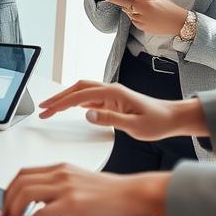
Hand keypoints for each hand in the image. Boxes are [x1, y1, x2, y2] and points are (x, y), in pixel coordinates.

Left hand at [0, 165, 168, 215]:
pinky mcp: (71, 204)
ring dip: (12, 212)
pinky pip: (38, 214)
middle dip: (6, 202)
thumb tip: (44, 207)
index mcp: (61, 168)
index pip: (24, 173)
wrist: (136, 195)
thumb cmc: (114, 193)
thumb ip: (61, 191)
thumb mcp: (81, 184)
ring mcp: (65, 188)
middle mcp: (60, 174)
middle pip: (19, 183)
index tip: (6, 203)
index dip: (9, 189)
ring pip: (24, 194)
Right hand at [38, 79, 207, 140]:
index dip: (61, 103)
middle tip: (42, 108)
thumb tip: (87, 114)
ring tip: (50, 109)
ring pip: (81, 92)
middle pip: (77, 89)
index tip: (47, 109)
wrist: (172, 118)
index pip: (80, 96)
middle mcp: (110, 90)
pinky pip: (89, 98)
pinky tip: (69, 108)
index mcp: (114, 93)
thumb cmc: (157, 122)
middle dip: (58, 98)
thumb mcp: (134, 126)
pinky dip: (75, 102)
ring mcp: (111, 95)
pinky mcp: (113, 101)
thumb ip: (109, 119)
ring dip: (65, 99)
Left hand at [106, 0, 187, 37]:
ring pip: (129, 14)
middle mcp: (141, 12)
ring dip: (133, 11)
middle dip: (126, 4)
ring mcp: (141, 22)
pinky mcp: (142, 28)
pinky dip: (137, 18)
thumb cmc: (166, 7)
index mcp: (144, 2)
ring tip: (148, 10)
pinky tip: (148, 17)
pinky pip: (134, 21)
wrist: (178, 22)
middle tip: (138, 3)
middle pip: (125, 7)